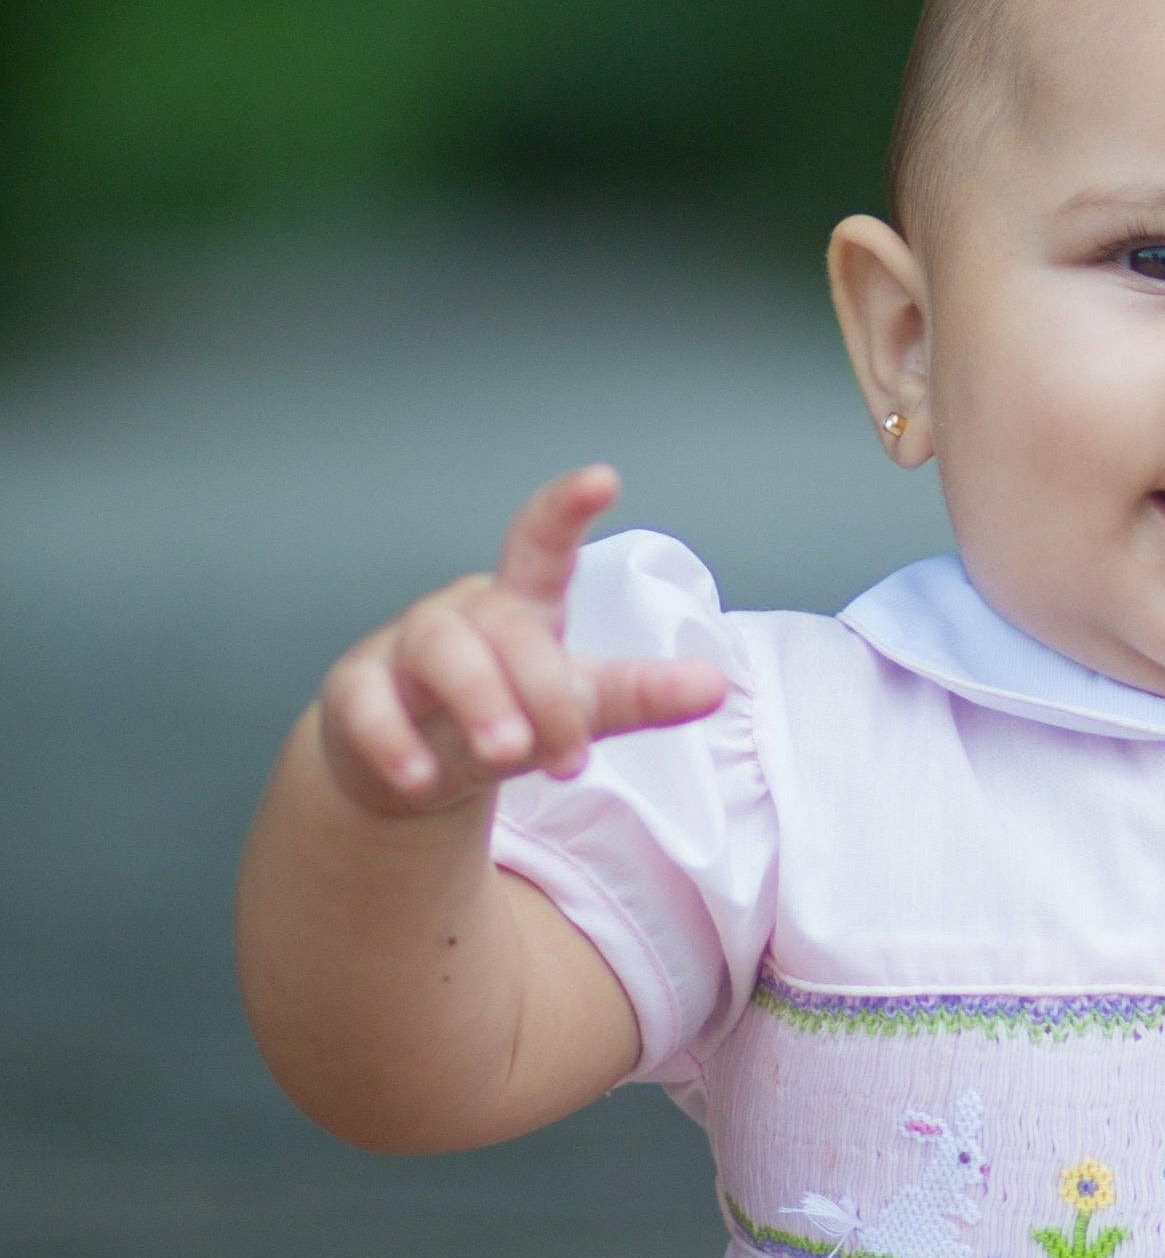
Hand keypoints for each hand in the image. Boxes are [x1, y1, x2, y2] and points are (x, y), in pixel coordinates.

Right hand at [316, 468, 726, 817]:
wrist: (409, 766)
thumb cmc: (504, 715)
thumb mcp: (572, 706)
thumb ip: (637, 696)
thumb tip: (715, 684)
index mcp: (521, 608)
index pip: (541, 544)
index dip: (566, 509)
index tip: (603, 478)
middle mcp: (463, 616)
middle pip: (505, 626)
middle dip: (542, 691)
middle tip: (569, 760)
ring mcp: (403, 649)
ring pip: (438, 650)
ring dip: (479, 701)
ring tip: (509, 753)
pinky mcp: (356, 692)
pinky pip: (368, 705)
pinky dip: (394, 741)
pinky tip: (420, 779)